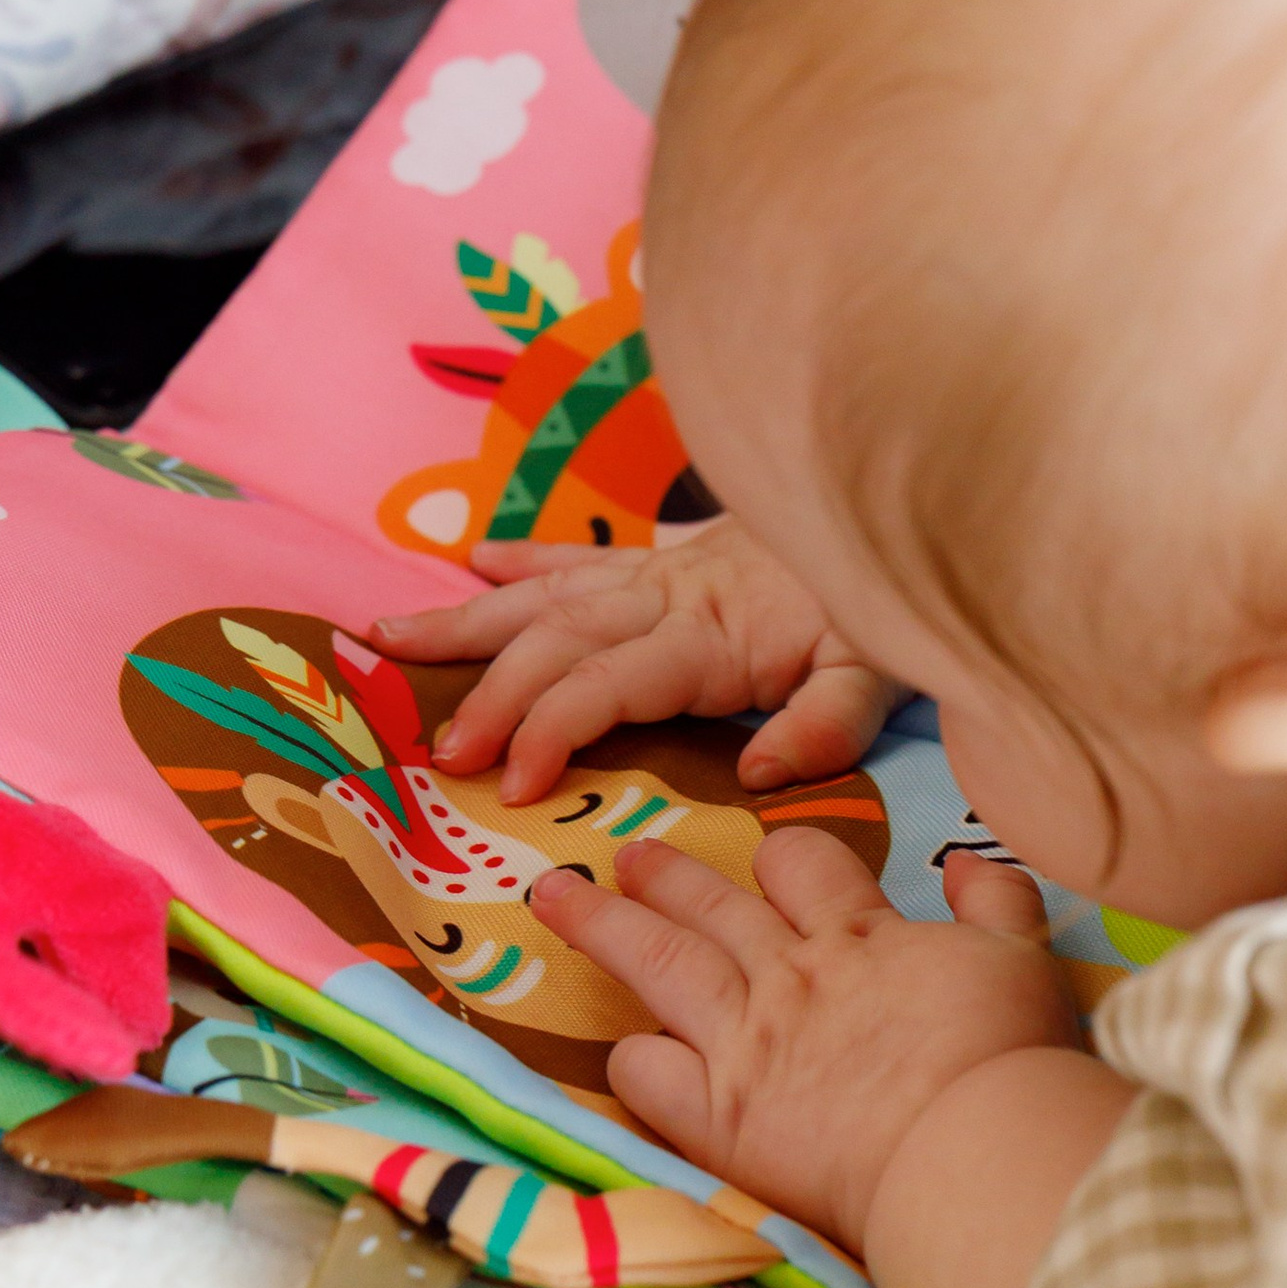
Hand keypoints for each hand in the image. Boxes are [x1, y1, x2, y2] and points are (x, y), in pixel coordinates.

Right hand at [374, 518, 905, 804]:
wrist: (899, 505)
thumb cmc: (887, 607)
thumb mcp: (880, 674)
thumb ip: (826, 726)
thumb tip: (756, 774)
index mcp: (710, 636)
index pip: (606, 683)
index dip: (550, 726)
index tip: (508, 782)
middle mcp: (668, 597)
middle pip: (555, 641)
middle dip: (489, 694)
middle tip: (435, 751)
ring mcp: (661, 571)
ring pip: (544, 593)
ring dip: (466, 619)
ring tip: (387, 638)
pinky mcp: (670, 555)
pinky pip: (581, 555)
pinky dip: (522, 558)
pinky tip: (469, 560)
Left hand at [528, 830, 1132, 1287]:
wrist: (967, 1148)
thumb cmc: (1004, 1057)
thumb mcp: (1022, 958)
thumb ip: (997, 901)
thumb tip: (968, 860)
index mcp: (858, 936)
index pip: (802, 864)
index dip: (781, 856)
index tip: (769, 860)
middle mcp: (788, 976)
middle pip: (709, 902)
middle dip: (663, 873)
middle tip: (625, 856)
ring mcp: (743, 1043)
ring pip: (656, 961)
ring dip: (603, 923)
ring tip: (556, 896)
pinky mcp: (717, 1115)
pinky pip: (646, 1073)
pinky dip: (630, 1060)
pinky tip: (621, 1052)